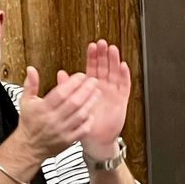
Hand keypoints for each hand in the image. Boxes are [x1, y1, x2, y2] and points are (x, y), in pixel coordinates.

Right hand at [14, 65, 95, 161]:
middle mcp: (53, 119)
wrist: (29, 147)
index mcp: (43, 109)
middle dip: (86, 90)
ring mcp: (62, 131)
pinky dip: (89, 120)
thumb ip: (30, 84)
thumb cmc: (29, 122)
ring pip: (80, 115)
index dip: (72, 83)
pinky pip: (83, 129)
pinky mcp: (68, 140)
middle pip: (73, 103)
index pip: (60, 93)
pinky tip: (92, 111)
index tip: (81, 76)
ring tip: (97, 93)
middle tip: (93, 81)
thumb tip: (31, 69)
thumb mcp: (25, 102)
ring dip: (90, 103)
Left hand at [75, 39, 132, 162]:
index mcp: (91, 88)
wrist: (95, 140)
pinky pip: (124, 86)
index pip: (92, 68)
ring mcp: (113, 93)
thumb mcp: (71, 105)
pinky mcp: (121, 101)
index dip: (93, 57)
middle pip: (105, 68)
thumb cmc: (84, 123)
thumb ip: (66, 89)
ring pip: (114, 73)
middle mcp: (103, 88)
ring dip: (114, 61)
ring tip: (113, 49)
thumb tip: (60, 74)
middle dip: (104, 55)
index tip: (92, 46)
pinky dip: (124, 76)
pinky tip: (123, 66)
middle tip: (103, 43)